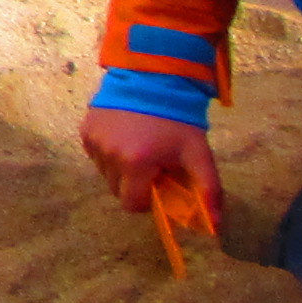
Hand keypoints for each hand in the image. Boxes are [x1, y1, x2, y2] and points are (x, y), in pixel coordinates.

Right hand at [80, 102, 220, 227]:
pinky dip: (108, 152)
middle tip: (151, 165)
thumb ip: (208, 189)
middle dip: (134, 184)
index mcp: (136, 164)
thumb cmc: (178, 119)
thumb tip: (215, 226)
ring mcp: (95, 142)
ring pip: (105, 173)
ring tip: (137, 147)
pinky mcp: (86, 130)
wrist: (153, 76)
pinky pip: (96, 154)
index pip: (132, 204)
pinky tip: (123, 135)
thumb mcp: (198, 153)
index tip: (158, 182)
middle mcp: (110, 155)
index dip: (147, 199)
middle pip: (117, 190)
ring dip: (120, 169)